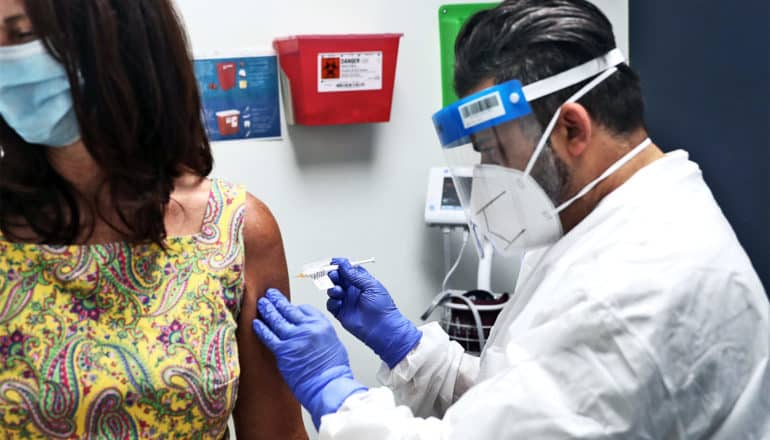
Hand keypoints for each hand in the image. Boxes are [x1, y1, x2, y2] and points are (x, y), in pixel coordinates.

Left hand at [252, 289, 366, 427]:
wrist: (328, 384)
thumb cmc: (333, 369)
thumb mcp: (333, 342)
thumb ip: (319, 332)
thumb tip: (308, 330)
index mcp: (321, 324)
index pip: (304, 308)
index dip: (295, 307)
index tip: (289, 307)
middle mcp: (307, 327)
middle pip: (288, 309)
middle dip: (277, 300)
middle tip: (270, 294)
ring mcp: (294, 338)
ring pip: (276, 320)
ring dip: (267, 310)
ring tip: (261, 303)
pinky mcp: (283, 351)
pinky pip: (268, 336)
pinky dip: (261, 328)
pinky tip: (256, 322)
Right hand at [326, 258, 421, 367]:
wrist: (383, 328)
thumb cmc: (383, 307)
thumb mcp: (371, 285)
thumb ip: (355, 275)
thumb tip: (343, 264)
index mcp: (362, 282)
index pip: (348, 270)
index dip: (340, 265)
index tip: (334, 262)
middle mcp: (353, 290)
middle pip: (338, 278)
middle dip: (333, 275)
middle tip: (333, 275)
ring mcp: (346, 301)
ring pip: (333, 290)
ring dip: (332, 288)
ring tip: (338, 291)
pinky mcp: (341, 313)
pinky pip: (331, 304)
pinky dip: (332, 301)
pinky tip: (338, 302)